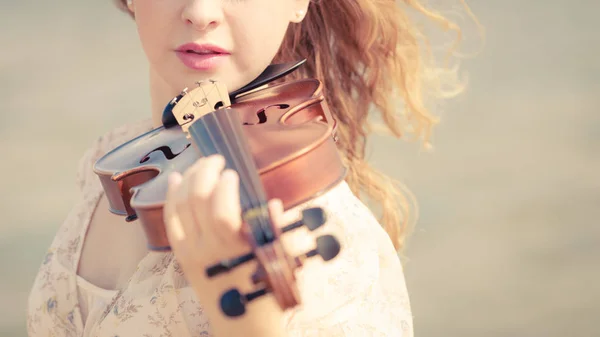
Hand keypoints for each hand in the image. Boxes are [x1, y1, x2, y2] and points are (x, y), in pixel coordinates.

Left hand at [163, 154, 296, 335]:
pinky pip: (171, 222)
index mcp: (236, 250)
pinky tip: (176, 180)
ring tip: (201, 164)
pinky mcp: (183, 258)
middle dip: (205, 172)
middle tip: (216, 160)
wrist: (242, 327)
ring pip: (181, 206)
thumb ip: (275, 231)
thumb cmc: (266, 296)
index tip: (233, 173)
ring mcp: (192, 253)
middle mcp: (209, 249)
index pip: (220, 209)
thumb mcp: (279, 264)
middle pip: (197, 200)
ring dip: (189, 179)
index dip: (224, 185)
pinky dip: (171, 198)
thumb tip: (272, 203)